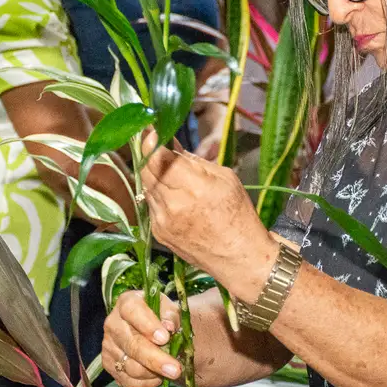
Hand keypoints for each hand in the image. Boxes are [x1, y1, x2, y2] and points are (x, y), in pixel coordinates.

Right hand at [102, 290, 181, 386]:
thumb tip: (169, 326)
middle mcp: (113, 323)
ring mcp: (109, 345)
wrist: (151, 331)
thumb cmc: (161, 317)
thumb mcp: (169, 309)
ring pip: (131, 367)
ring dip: (153, 373)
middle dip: (156, 359)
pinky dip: (146, 383)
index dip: (148, 325)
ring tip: (170, 371)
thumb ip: (171, 315)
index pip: (133, 311)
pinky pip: (127, 381)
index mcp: (127, 303)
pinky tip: (157, 377)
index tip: (165, 338)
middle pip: (133, 345)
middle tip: (176, 370)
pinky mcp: (108, 364)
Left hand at [140, 131, 277, 300]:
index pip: (160, 158)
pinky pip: (151, 204)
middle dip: (147, 152)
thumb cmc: (238, 215)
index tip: (150, 128)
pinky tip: (173, 194)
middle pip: (147, 170)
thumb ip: (193, 160)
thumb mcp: (225, 178)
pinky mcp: (158, 232)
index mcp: (195, 188)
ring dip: (152, 172)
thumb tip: (170, 142)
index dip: (150, 141)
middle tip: (150, 138)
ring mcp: (162, 220)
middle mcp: (174, 204)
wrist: (239, 258)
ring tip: (167, 167)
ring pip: (147, 186)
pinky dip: (158, 193)